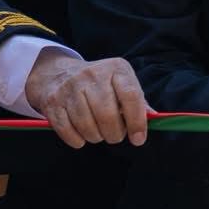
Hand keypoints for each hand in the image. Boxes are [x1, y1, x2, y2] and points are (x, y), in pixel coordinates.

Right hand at [25, 53, 150, 148]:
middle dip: (114, 134)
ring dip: (95, 137)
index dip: (137, 121)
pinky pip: (66, 129)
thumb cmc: (99, 83)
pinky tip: (82, 137)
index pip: (131, 96)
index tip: (138, 139)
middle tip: (115, 136)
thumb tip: (155, 119)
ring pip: (86, 124)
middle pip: (107, 114)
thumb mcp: (121, 82)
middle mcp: (93, 75)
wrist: (58, 73)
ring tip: (98, 134)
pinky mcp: (53, 101)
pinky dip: (76, 139)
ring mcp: (70, 87)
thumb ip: (138, 101)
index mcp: (116, 68)